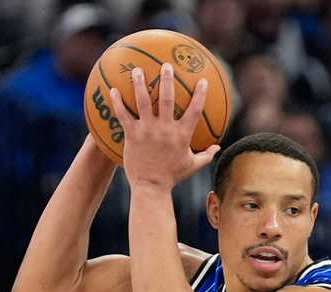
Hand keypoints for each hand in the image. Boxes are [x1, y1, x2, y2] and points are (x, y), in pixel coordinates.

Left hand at [110, 64, 220, 189]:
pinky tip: (113, 89)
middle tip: (166, 65)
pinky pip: (123, 115)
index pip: (195, 111)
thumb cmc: (172, 176)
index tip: (203, 80)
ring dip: (140, 84)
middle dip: (167, 80)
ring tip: (137, 70)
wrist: (151, 187)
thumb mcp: (192, 166)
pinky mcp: (132, 135)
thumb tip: (217, 148)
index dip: (200, 95)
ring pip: (143, 102)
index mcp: (181, 135)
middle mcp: (165, 130)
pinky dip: (118, 102)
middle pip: (168, 99)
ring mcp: (147, 131)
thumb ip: (206, 155)